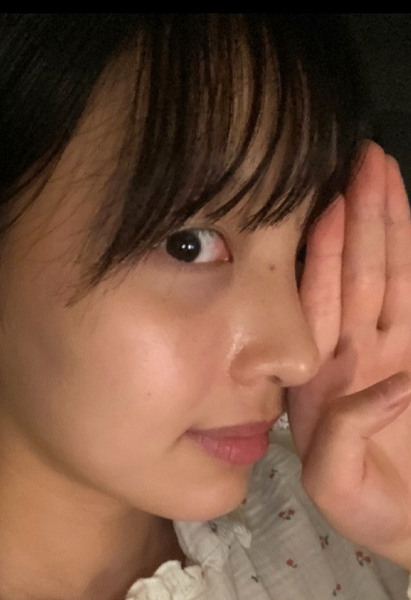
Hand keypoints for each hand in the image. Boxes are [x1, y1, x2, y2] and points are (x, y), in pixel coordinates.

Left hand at [286, 142, 410, 570]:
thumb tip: (386, 387)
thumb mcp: (339, 486)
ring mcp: (392, 347)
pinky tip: (409, 221)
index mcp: (319, 374)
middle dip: (360, 218)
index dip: (325, 251)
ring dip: (388, 226)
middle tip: (363, 160)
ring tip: (385, 172)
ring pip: (390, 275)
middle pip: (357, 271)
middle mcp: (352, 350)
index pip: (319, 299)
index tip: (328, 199)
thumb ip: (343, 439)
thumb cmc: (376, 511)